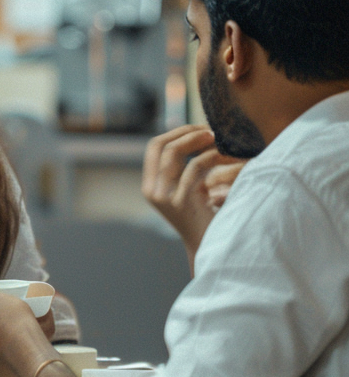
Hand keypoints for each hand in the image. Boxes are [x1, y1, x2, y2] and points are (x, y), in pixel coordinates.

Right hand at [142, 125, 244, 264]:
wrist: (211, 248)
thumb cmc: (205, 215)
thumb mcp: (188, 188)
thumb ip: (183, 166)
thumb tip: (193, 133)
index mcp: (151, 185)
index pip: (154, 146)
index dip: (176, 133)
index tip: (199, 129)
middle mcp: (152, 190)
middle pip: (161, 146)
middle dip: (187, 133)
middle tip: (210, 131)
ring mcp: (164, 196)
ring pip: (173, 153)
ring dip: (198, 141)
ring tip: (218, 139)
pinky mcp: (181, 202)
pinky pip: (194, 167)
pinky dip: (211, 156)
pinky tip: (226, 157)